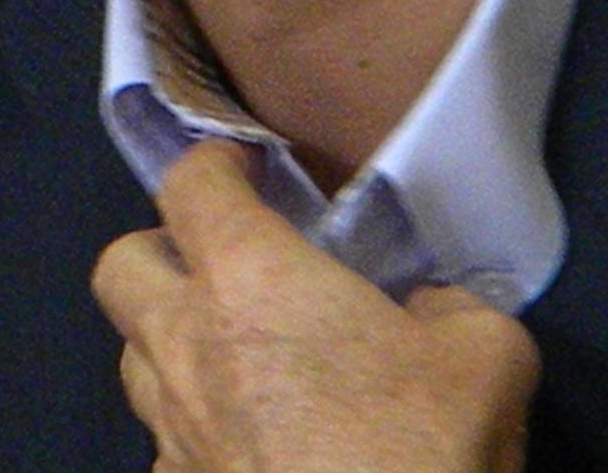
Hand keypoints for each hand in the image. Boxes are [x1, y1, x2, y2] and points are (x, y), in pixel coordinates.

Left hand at [92, 139, 540, 472]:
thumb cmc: (422, 451)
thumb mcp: (487, 355)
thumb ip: (452, 309)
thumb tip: (428, 312)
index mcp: (250, 279)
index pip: (189, 183)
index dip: (215, 163)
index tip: (250, 170)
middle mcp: (186, 345)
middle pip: (120, 265)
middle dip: (163, 251)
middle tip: (229, 264)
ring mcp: (170, 434)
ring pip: (133, 359)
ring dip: (172, 342)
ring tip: (242, 357)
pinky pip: (164, 446)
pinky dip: (196, 432)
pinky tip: (254, 448)